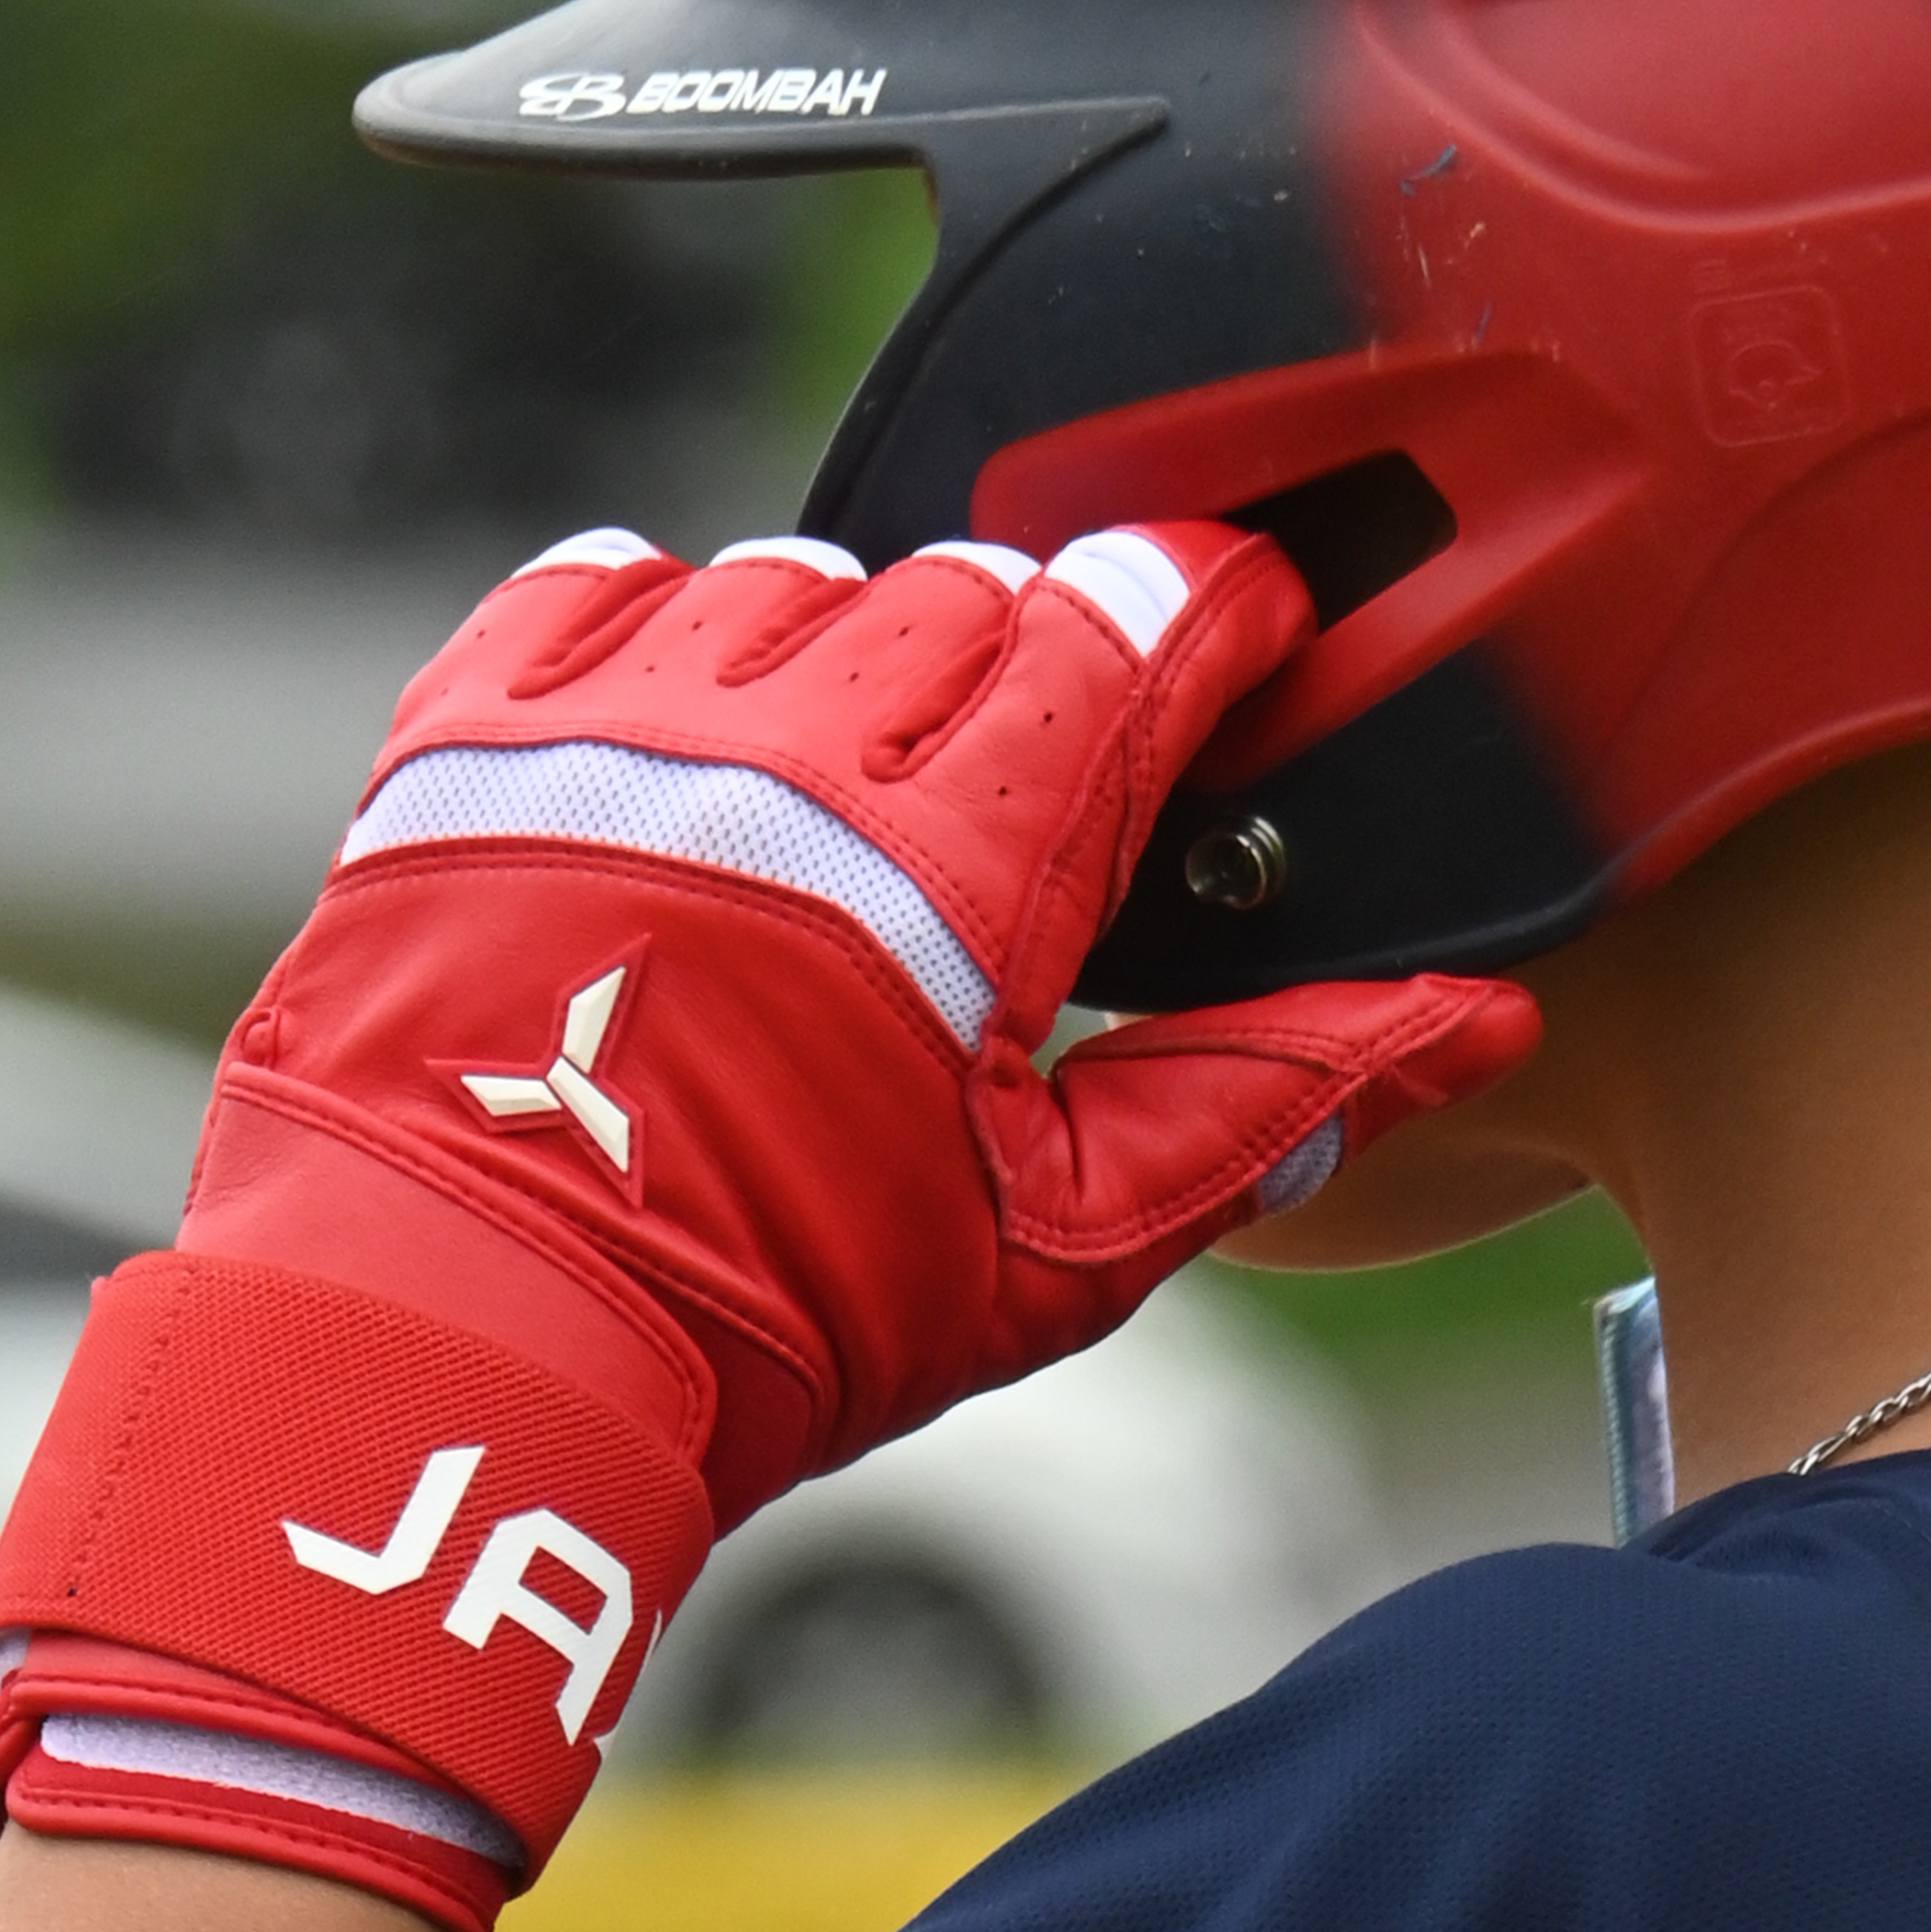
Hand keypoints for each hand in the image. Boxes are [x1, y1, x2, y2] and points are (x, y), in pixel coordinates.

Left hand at [0, 523, 1537, 1931]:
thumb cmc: (768, 1330)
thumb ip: (1266, 1103)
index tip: (1232, 646)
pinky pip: (596, 585)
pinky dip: (662, 625)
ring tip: (844, 793)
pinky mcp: (465, 740)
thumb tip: (1477, 1020)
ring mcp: (614, 732)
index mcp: (962, 868)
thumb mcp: (1056, 1247)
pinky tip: (692, 729)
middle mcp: (788, 756)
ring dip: (850, 649)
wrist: (453, 1357)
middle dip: (1034, 660)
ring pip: (797, 574)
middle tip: (1023, 801)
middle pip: (978, 587)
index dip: (1212, 614)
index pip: (1138, 622)